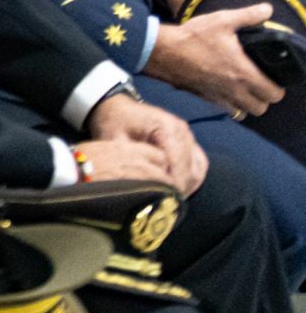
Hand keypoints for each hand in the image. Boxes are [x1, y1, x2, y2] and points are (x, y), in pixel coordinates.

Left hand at [85, 95, 207, 193]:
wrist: (116, 107)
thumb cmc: (114, 123)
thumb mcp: (116, 141)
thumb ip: (131, 161)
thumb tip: (142, 186)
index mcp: (166, 128)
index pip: (177, 164)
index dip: (171, 186)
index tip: (163, 202)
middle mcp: (182, 131)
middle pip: (191, 170)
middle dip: (180, 189)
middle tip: (166, 205)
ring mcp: (188, 136)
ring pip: (198, 169)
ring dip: (186, 186)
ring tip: (170, 199)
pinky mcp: (189, 142)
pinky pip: (198, 164)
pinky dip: (190, 179)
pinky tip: (176, 189)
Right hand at [144, 6, 286, 115]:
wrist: (161, 51)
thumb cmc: (193, 36)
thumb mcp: (222, 20)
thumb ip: (248, 16)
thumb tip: (268, 9)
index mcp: (243, 73)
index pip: (274, 94)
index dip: (277, 87)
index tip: (272, 76)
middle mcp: (234, 90)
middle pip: (262, 108)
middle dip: (264, 97)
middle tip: (260, 82)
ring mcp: (219, 97)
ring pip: (245, 112)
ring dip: (248, 103)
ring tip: (245, 89)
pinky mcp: (205, 98)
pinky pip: (227, 110)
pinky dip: (231, 105)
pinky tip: (227, 90)